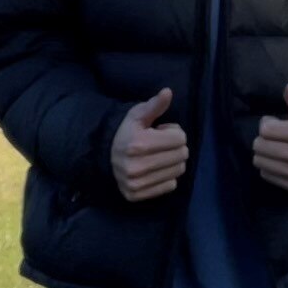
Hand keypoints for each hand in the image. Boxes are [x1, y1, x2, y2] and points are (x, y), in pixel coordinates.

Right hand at [111, 88, 188, 202]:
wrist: (106, 156)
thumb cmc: (127, 133)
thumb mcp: (138, 116)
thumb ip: (155, 105)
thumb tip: (168, 92)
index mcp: (139, 144)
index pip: (180, 138)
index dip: (174, 133)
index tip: (162, 132)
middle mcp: (138, 166)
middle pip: (182, 155)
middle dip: (176, 147)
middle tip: (163, 145)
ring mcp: (137, 183)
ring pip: (179, 171)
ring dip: (174, 162)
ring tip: (160, 156)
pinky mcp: (137, 195)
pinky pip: (170, 186)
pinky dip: (167, 177)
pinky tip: (156, 170)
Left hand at [252, 83, 287, 193]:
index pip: (265, 130)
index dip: (266, 124)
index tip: (274, 123)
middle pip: (261, 147)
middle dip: (262, 139)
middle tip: (272, 137)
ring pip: (260, 162)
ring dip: (262, 154)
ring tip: (274, 148)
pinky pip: (266, 175)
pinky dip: (268, 167)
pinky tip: (278, 161)